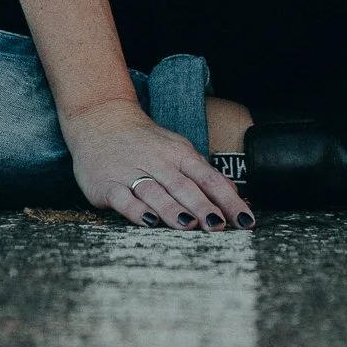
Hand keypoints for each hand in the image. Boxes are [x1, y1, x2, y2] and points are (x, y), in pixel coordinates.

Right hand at [61, 97, 254, 230]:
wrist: (101, 119)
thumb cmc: (146, 142)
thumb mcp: (177, 150)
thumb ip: (203, 173)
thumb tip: (233, 192)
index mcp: (180, 154)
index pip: (210, 179)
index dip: (229, 201)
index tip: (245, 221)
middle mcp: (159, 162)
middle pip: (185, 186)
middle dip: (203, 207)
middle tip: (219, 227)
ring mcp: (132, 172)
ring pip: (156, 192)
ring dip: (173, 209)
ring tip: (190, 225)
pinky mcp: (108, 185)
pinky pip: (124, 199)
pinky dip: (137, 211)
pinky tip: (149, 222)